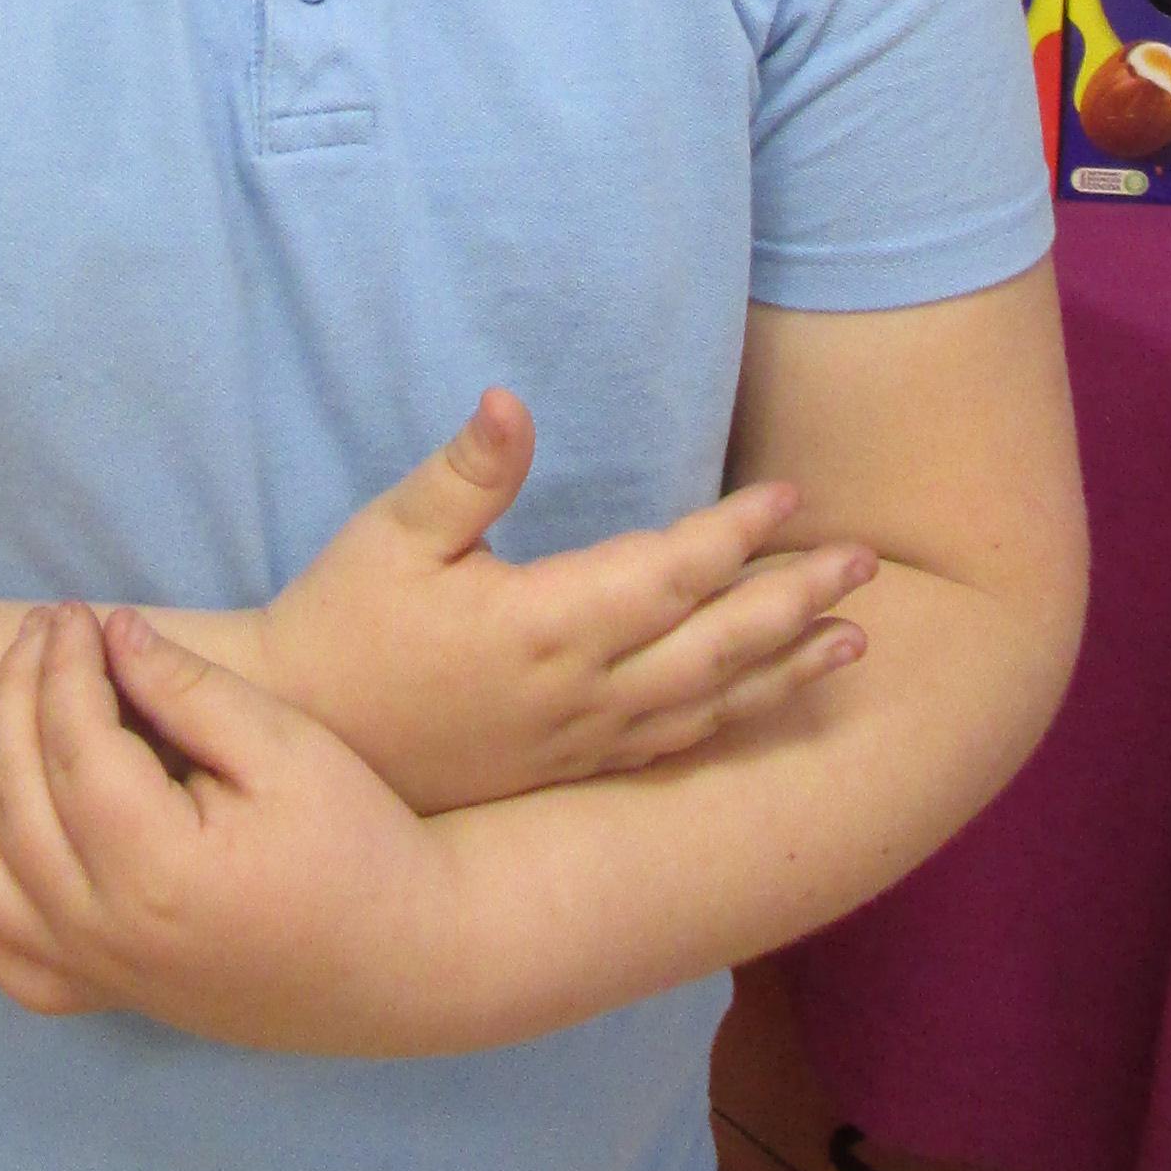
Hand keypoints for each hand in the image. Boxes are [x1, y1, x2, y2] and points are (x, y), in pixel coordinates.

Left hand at [0, 604, 458, 1054]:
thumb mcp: (288, 748)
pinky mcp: (105, 996)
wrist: (406, 961)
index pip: (70, 742)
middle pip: (10, 794)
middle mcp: (105, 930)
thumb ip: (189, 690)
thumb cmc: (359, 845)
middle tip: (43, 631)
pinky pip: (0, 955)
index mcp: (154, 866)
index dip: (64, 663)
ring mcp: (96, 973)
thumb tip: (110, 632)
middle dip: (14, 694)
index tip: (78, 609)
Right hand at [253, 391, 870, 813]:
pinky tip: (765, 701)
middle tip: (864, 564)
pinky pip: (673, 745)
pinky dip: (734, 720)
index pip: (666, 576)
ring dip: (785, 670)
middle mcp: (578, 692)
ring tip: (853, 642)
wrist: (306, 744)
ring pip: (707, 704)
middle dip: (794, 602)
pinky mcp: (570, 769)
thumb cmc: (342, 624)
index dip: (734, 536)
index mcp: (542, 625)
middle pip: (713, 646)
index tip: (789, 497)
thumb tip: (512, 400)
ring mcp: (580, 741)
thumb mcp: (390, 535)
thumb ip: (466, 474)